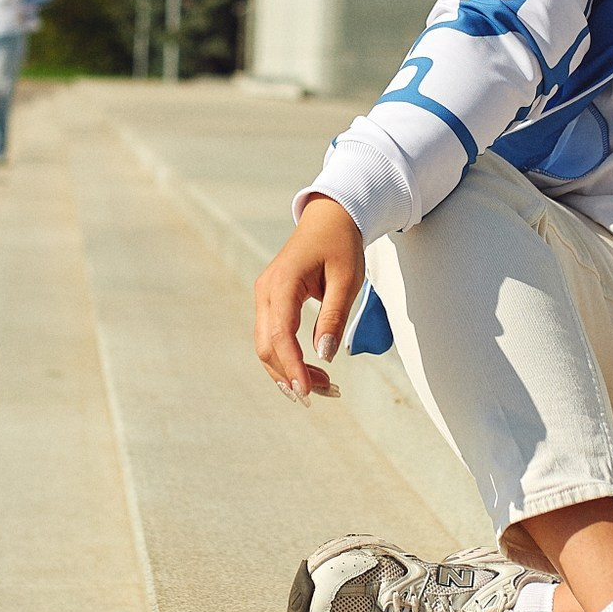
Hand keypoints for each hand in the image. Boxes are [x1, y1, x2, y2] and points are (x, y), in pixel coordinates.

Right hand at [252, 194, 362, 407]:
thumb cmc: (341, 244)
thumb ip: (334, 317)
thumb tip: (325, 356)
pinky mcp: (271, 301)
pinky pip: (272, 336)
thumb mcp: (347, 280)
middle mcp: (266, 292)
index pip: (281, 336)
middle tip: (326, 394)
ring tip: (323, 387)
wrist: (330, 217)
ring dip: (289, 370)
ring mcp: (265, 297)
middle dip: (291, 375)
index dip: (293, 367)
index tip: (309, 392)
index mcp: (282, 284)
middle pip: (267, 347)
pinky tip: (309, 371)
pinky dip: (288, 357)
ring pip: (266, 345)